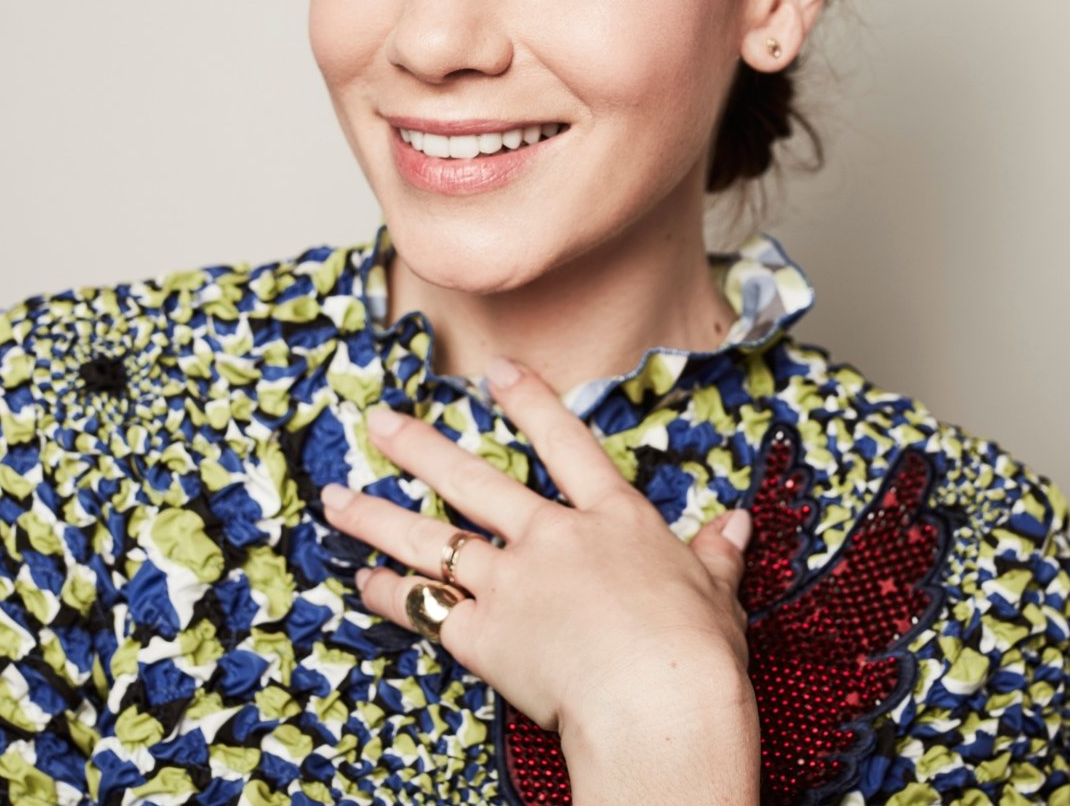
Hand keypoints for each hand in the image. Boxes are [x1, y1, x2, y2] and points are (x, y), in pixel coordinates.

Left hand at [318, 356, 756, 734]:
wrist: (655, 700)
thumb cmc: (696, 653)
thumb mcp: (716, 594)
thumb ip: (714, 555)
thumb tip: (734, 525)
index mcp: (613, 520)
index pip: (566, 443)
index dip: (529, 401)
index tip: (495, 369)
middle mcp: (553, 539)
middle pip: (474, 480)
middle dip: (421, 447)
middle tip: (380, 422)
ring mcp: (512, 583)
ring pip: (430, 540)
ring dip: (377, 516)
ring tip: (335, 497)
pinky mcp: (484, 635)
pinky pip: (424, 609)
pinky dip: (388, 597)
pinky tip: (361, 584)